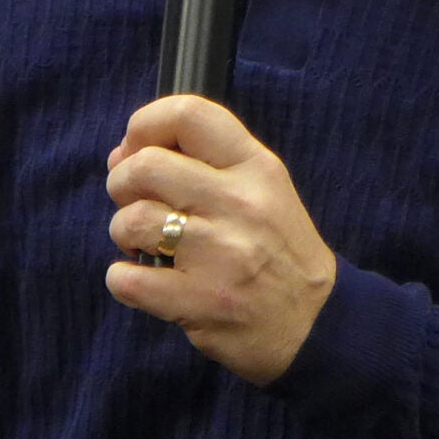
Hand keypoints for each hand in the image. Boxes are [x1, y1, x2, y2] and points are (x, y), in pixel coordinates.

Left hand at [104, 94, 337, 384]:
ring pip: (132, 220)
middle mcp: (239, 204)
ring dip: (122, 232)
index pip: (189, 114)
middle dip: (121, 183)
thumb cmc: (277, 250)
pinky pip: (128, 279)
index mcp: (255, 168)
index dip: (144, 124)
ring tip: (144, 244)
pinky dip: (123, 279)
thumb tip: (122, 154)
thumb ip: (199, 163)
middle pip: (145, 166)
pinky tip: (144, 280)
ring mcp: (220, 255)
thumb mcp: (260, 189)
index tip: (136, 148)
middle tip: (133, 203)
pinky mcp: (200, 302)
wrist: (317, 324)